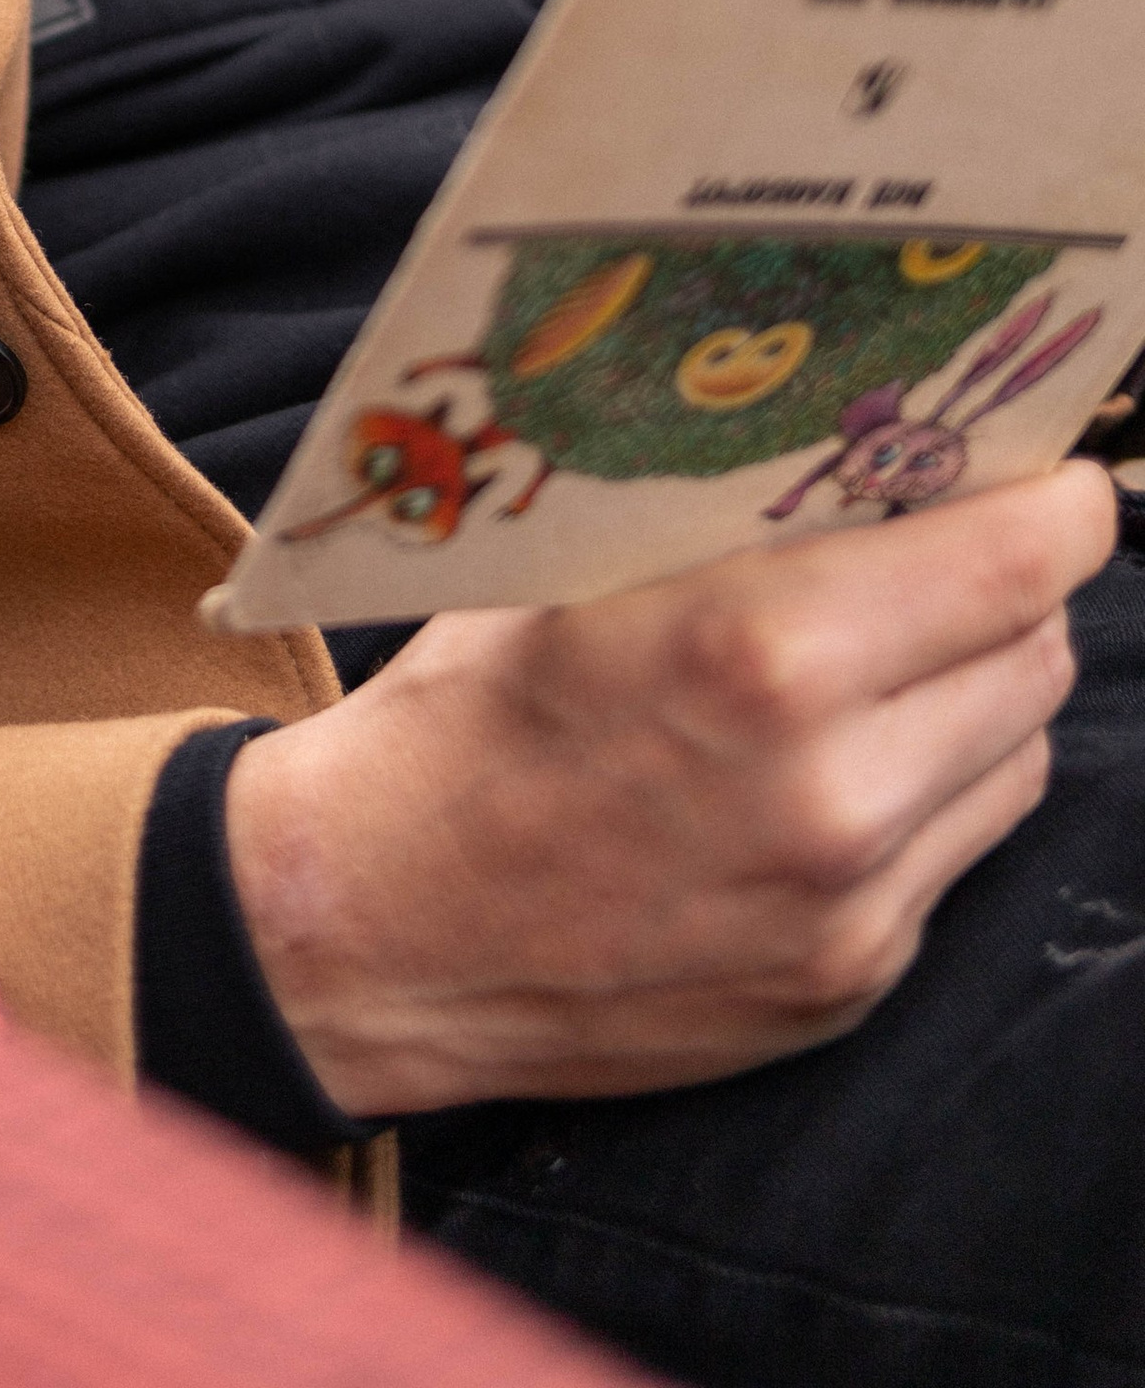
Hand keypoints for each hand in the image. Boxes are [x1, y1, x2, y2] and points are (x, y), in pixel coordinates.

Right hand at [223, 459, 1114, 1116]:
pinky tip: (839, 765)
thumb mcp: (570, 573)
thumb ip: (729, 523)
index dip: (1051, 504)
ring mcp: (850, 904)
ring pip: (1014, 754)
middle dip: (1014, 588)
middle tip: (966, 546)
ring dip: (980, 692)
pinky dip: (926, 793)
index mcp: (754, 652)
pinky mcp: (847, 983)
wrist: (372, 928)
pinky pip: (955, 853)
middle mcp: (828, 788)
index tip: (1046, 474)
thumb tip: (860, 442)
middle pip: (1035, 653)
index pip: (1009, 561)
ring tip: (899, 655)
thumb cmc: (457, 717)